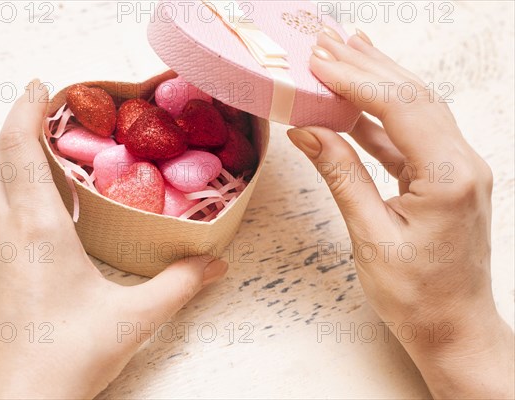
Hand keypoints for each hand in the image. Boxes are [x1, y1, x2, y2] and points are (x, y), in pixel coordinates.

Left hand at [0, 80, 227, 398]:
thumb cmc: (68, 359)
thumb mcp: (133, 318)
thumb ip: (179, 285)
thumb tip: (216, 264)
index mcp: (36, 230)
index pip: (18, 148)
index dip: (25, 109)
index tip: (40, 87)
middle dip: (13, 126)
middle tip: (41, 116)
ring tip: (22, 153)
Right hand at [288, 29, 513, 398]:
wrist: (452, 327)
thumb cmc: (415, 295)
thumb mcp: (370, 235)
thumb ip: (341, 175)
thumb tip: (308, 131)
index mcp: (450, 177)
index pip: (399, 108)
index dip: (356, 79)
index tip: (319, 59)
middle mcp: (463, 163)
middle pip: (413, 95)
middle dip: (367, 65)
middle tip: (328, 40)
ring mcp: (457, 168)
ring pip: (414, 109)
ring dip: (377, 81)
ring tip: (343, 53)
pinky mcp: (445, 178)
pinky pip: (410, 136)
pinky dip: (380, 116)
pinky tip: (355, 102)